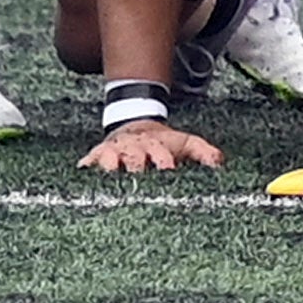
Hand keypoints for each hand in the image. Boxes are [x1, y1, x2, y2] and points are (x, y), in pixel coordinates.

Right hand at [76, 120, 223, 172]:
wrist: (135, 125)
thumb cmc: (163, 143)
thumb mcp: (184, 143)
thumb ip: (203, 152)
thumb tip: (219, 163)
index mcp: (156, 145)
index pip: (161, 153)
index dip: (164, 160)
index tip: (167, 169)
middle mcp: (134, 148)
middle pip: (133, 157)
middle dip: (135, 165)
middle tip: (136, 177)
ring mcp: (114, 151)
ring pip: (109, 158)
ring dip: (108, 165)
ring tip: (108, 175)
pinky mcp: (97, 156)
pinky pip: (89, 162)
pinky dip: (86, 168)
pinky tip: (82, 175)